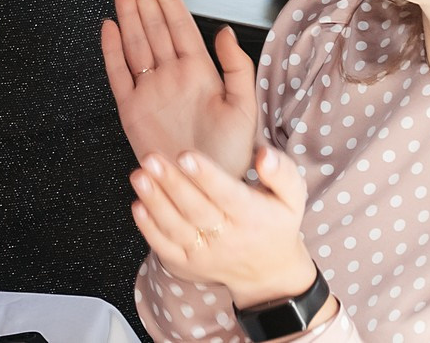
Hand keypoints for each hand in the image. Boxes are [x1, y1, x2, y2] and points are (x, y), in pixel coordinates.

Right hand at [102, 0, 257, 175]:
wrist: (206, 191)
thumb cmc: (230, 155)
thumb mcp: (245, 108)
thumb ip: (236, 68)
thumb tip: (224, 32)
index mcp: (200, 72)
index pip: (180, 26)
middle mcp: (172, 76)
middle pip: (154, 28)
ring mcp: (150, 92)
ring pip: (135, 44)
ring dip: (127, 14)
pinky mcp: (132, 111)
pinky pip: (119, 75)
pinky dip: (111, 52)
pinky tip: (108, 28)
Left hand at [130, 144, 319, 308]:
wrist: (268, 274)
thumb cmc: (278, 224)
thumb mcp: (293, 197)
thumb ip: (281, 172)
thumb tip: (264, 154)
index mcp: (252, 216)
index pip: (226, 195)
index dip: (205, 176)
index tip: (185, 155)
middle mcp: (227, 237)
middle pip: (195, 209)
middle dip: (171, 183)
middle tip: (151, 158)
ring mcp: (204, 253)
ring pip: (176, 228)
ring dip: (154, 202)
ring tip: (139, 176)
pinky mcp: (187, 264)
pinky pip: (165, 248)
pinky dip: (149, 229)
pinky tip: (137, 206)